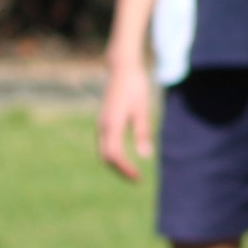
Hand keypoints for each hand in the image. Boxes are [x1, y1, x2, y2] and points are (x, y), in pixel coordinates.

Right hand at [98, 62, 153, 182]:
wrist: (122, 69)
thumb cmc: (135, 86)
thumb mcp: (142, 108)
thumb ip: (142, 132)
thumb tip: (146, 156)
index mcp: (112, 124)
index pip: (114, 155)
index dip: (125, 169)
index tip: (137, 178)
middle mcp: (103, 126)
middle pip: (105, 157)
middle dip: (119, 170)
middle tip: (135, 178)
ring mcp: (101, 124)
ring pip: (103, 151)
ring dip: (115, 164)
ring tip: (131, 171)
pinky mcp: (103, 121)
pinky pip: (104, 144)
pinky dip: (112, 155)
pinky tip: (124, 158)